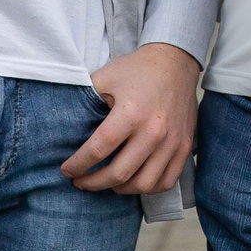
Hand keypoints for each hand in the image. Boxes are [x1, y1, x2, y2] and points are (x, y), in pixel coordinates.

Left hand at [63, 43, 200, 195]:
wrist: (175, 61)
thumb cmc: (137, 70)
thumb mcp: (105, 77)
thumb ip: (85, 100)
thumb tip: (65, 124)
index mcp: (131, 112)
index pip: (98, 150)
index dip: (78, 165)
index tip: (67, 170)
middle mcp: (154, 131)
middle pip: (119, 173)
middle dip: (93, 183)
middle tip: (80, 181)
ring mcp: (172, 141)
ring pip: (143, 184)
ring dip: (120, 189)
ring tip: (107, 182)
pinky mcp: (184, 146)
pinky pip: (167, 181)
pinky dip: (148, 188)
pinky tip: (134, 181)